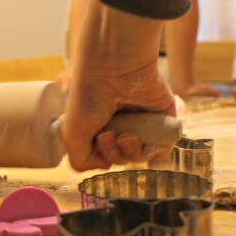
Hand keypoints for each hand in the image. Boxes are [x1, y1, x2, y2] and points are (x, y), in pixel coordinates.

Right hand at [61, 0, 176, 171]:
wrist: (113, 69)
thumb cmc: (89, 97)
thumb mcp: (72, 135)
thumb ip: (81, 160)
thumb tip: (106, 165)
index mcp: (99, 126)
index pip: (103, 155)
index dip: (100, 156)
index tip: (97, 139)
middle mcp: (121, 124)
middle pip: (122, 158)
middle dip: (115, 154)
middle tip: (109, 135)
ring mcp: (142, 122)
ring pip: (141, 156)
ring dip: (132, 154)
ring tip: (126, 136)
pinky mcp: (162, 119)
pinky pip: (163, 148)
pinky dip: (155, 153)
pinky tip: (146, 144)